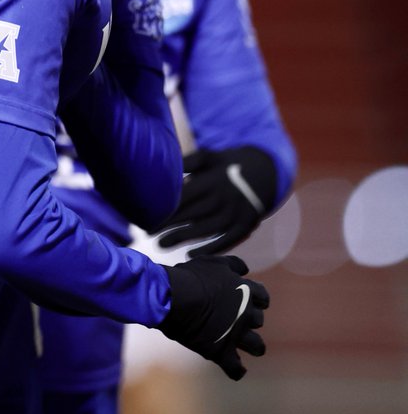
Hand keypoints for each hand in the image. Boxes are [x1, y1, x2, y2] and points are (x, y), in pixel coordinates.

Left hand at [156, 146, 277, 255]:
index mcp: (214, 180)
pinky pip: (226, 241)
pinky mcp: (245, 227)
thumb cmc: (228, 164)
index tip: (148, 215)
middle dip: (169, 225)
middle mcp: (225, 198)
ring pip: (205, 230)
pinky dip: (209, 250)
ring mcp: (237, 214)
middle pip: (192, 214)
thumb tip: (165, 169)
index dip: (166, 207)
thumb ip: (188, 162)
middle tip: (147, 234)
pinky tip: (190, 255)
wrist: (266, 173)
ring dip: (182, 239)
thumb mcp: (211, 157)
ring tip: (161, 245)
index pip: (185, 196)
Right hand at [158, 254, 268, 379]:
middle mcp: (246, 315)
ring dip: (252, 345)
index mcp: (246, 292)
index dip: (256, 298)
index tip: (248, 299)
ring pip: (257, 346)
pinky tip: (235, 368)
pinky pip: (236, 369)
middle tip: (235, 317)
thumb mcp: (213, 262)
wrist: (174, 299)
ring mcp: (235, 336)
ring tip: (243, 344)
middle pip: (258, 320)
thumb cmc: (191, 277)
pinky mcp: (221, 352)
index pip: (263, 297)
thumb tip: (246, 269)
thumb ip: (233, 264)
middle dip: (249, 319)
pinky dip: (236, 370)